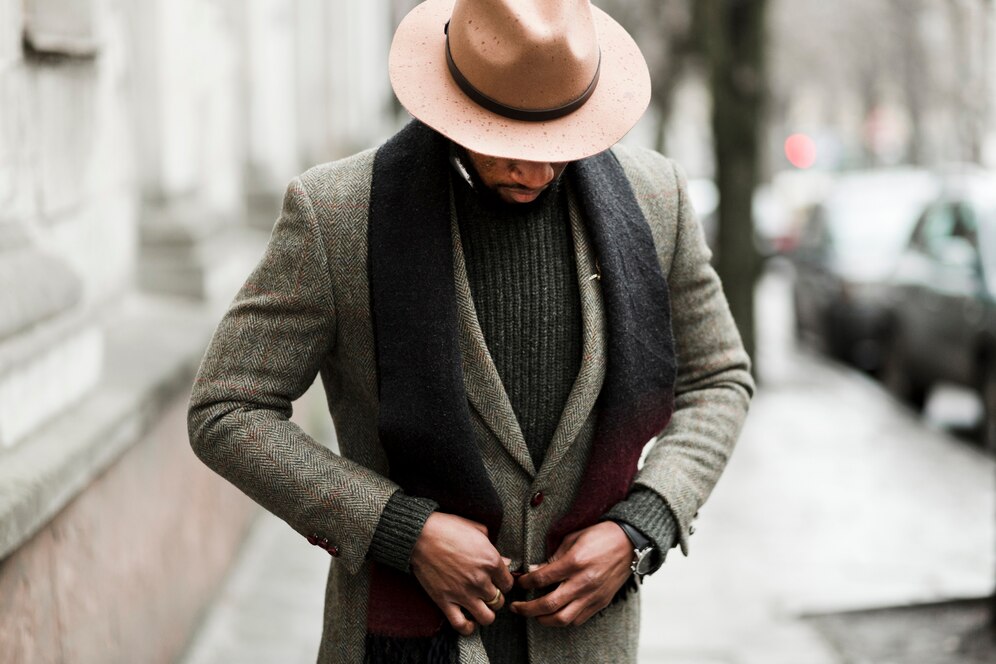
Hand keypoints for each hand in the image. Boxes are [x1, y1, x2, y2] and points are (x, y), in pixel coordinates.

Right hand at [410, 512, 514, 635]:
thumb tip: (504, 561)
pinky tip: (469, 621)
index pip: (508, 584)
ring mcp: (463, 593)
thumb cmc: (448, 528)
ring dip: (486, 613)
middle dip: (495, 597)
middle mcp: (480, 580)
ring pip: (487, 617)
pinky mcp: (445, 601)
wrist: (419, 535)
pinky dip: (467, 627)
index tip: (497, 581)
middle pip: (499, 601)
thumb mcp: (476, 530)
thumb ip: (493, 547)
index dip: (503, 583)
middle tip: (487, 592)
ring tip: (480, 606)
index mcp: (490, 561)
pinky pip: (461, 625)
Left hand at [510, 521, 632, 626]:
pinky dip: (564, 620)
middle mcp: (583, 582)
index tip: (519, 582)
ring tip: (534, 615)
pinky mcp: (601, 602)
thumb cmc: (600, 536)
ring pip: (563, 618)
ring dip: (544, 620)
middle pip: (549, 604)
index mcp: (574, 562)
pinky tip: (556, 614)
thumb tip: (534, 570)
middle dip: (527, 609)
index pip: (541, 579)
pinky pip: (578, 619)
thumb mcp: (572, 539)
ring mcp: (593, 595)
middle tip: (516, 607)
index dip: (525, 583)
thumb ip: (553, 558)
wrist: (629, 543)